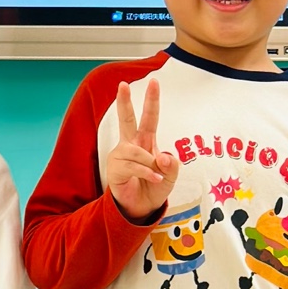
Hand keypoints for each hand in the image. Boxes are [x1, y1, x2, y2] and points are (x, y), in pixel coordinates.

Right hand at [106, 78, 177, 222]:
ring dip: (149, 163)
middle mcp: (131, 145)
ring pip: (135, 151)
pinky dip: (146, 172)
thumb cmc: (154, 187)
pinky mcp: (115, 169)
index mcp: (145, 141)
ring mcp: (121, 156)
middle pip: (126, 119)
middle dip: (124, 101)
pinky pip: (132, 166)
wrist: (140, 207)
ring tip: (156, 175)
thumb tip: (162, 155)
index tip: (154, 81)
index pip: (149, 117)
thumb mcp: (171, 177)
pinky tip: (154, 178)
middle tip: (123, 84)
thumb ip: (172, 165)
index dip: (152, 100)